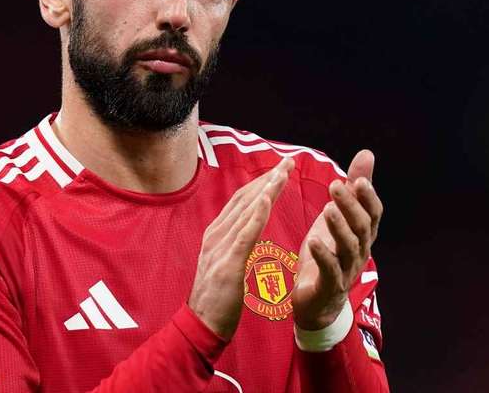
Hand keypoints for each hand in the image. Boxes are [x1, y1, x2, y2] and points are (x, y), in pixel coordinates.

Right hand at [188, 157, 293, 339]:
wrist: (200, 327)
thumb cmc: (216, 300)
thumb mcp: (224, 264)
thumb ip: (235, 245)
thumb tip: (249, 230)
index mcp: (216, 234)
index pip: (241, 201)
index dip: (261, 183)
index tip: (280, 169)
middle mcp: (216, 235)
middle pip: (245, 199)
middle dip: (268, 178)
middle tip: (288, 161)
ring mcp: (220, 248)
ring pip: (246, 210)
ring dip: (267, 188)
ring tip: (284, 171)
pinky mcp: (228, 263)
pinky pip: (246, 233)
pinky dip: (257, 212)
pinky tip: (269, 197)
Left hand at [291, 150, 383, 329]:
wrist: (317, 302)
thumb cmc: (330, 252)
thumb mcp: (339, 216)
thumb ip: (354, 188)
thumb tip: (367, 154)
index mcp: (363, 234)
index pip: (374, 213)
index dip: (368, 197)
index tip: (359, 179)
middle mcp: (360, 251)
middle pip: (361, 227)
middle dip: (350, 206)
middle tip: (335, 185)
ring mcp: (347, 270)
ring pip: (348, 247)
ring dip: (338, 227)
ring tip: (327, 209)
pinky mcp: (330, 286)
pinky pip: (330, 271)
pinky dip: (324, 256)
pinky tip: (313, 242)